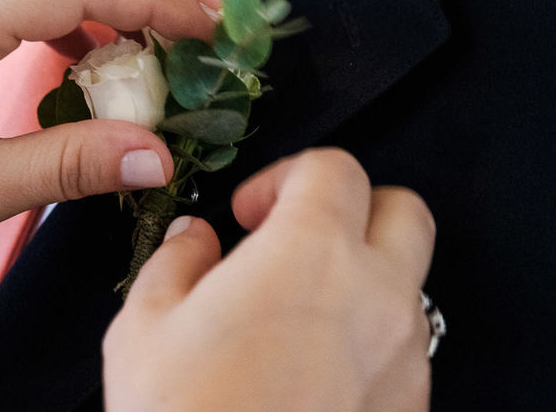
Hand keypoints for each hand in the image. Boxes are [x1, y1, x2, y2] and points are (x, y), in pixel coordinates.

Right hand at [103, 148, 435, 411]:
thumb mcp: (144, 327)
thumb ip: (175, 261)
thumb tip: (194, 238)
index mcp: (311, 252)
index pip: (336, 168)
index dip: (287, 176)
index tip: (249, 213)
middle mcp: (377, 295)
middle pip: (404, 211)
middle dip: (354, 211)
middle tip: (294, 242)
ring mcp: (404, 358)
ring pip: (409, 285)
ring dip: (363, 280)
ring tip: (295, 318)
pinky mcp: (411, 409)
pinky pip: (405, 351)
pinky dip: (370, 342)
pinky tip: (313, 373)